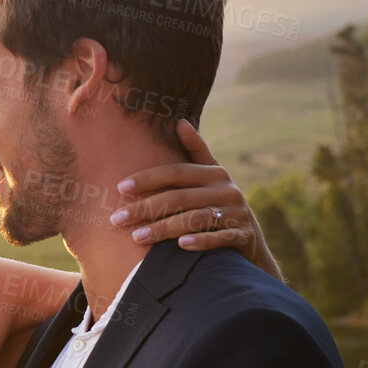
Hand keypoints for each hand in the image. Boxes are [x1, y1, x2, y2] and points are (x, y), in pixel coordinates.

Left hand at [111, 119, 282, 280]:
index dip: (147, 179)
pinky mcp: (242, 235)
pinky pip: (219, 238)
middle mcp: (226, 190)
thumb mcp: (212, 176)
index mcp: (214, 173)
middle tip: (117, 219)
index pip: (175, 172)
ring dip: (164, 228)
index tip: (119, 188)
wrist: (250, 240)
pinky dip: (200, 241)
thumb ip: (196, 151)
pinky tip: (180, 245)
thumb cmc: (219, 203)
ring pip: (195, 219)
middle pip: (179, 197)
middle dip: (145, 208)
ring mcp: (236, 213)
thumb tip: (180, 122)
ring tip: (136, 237)